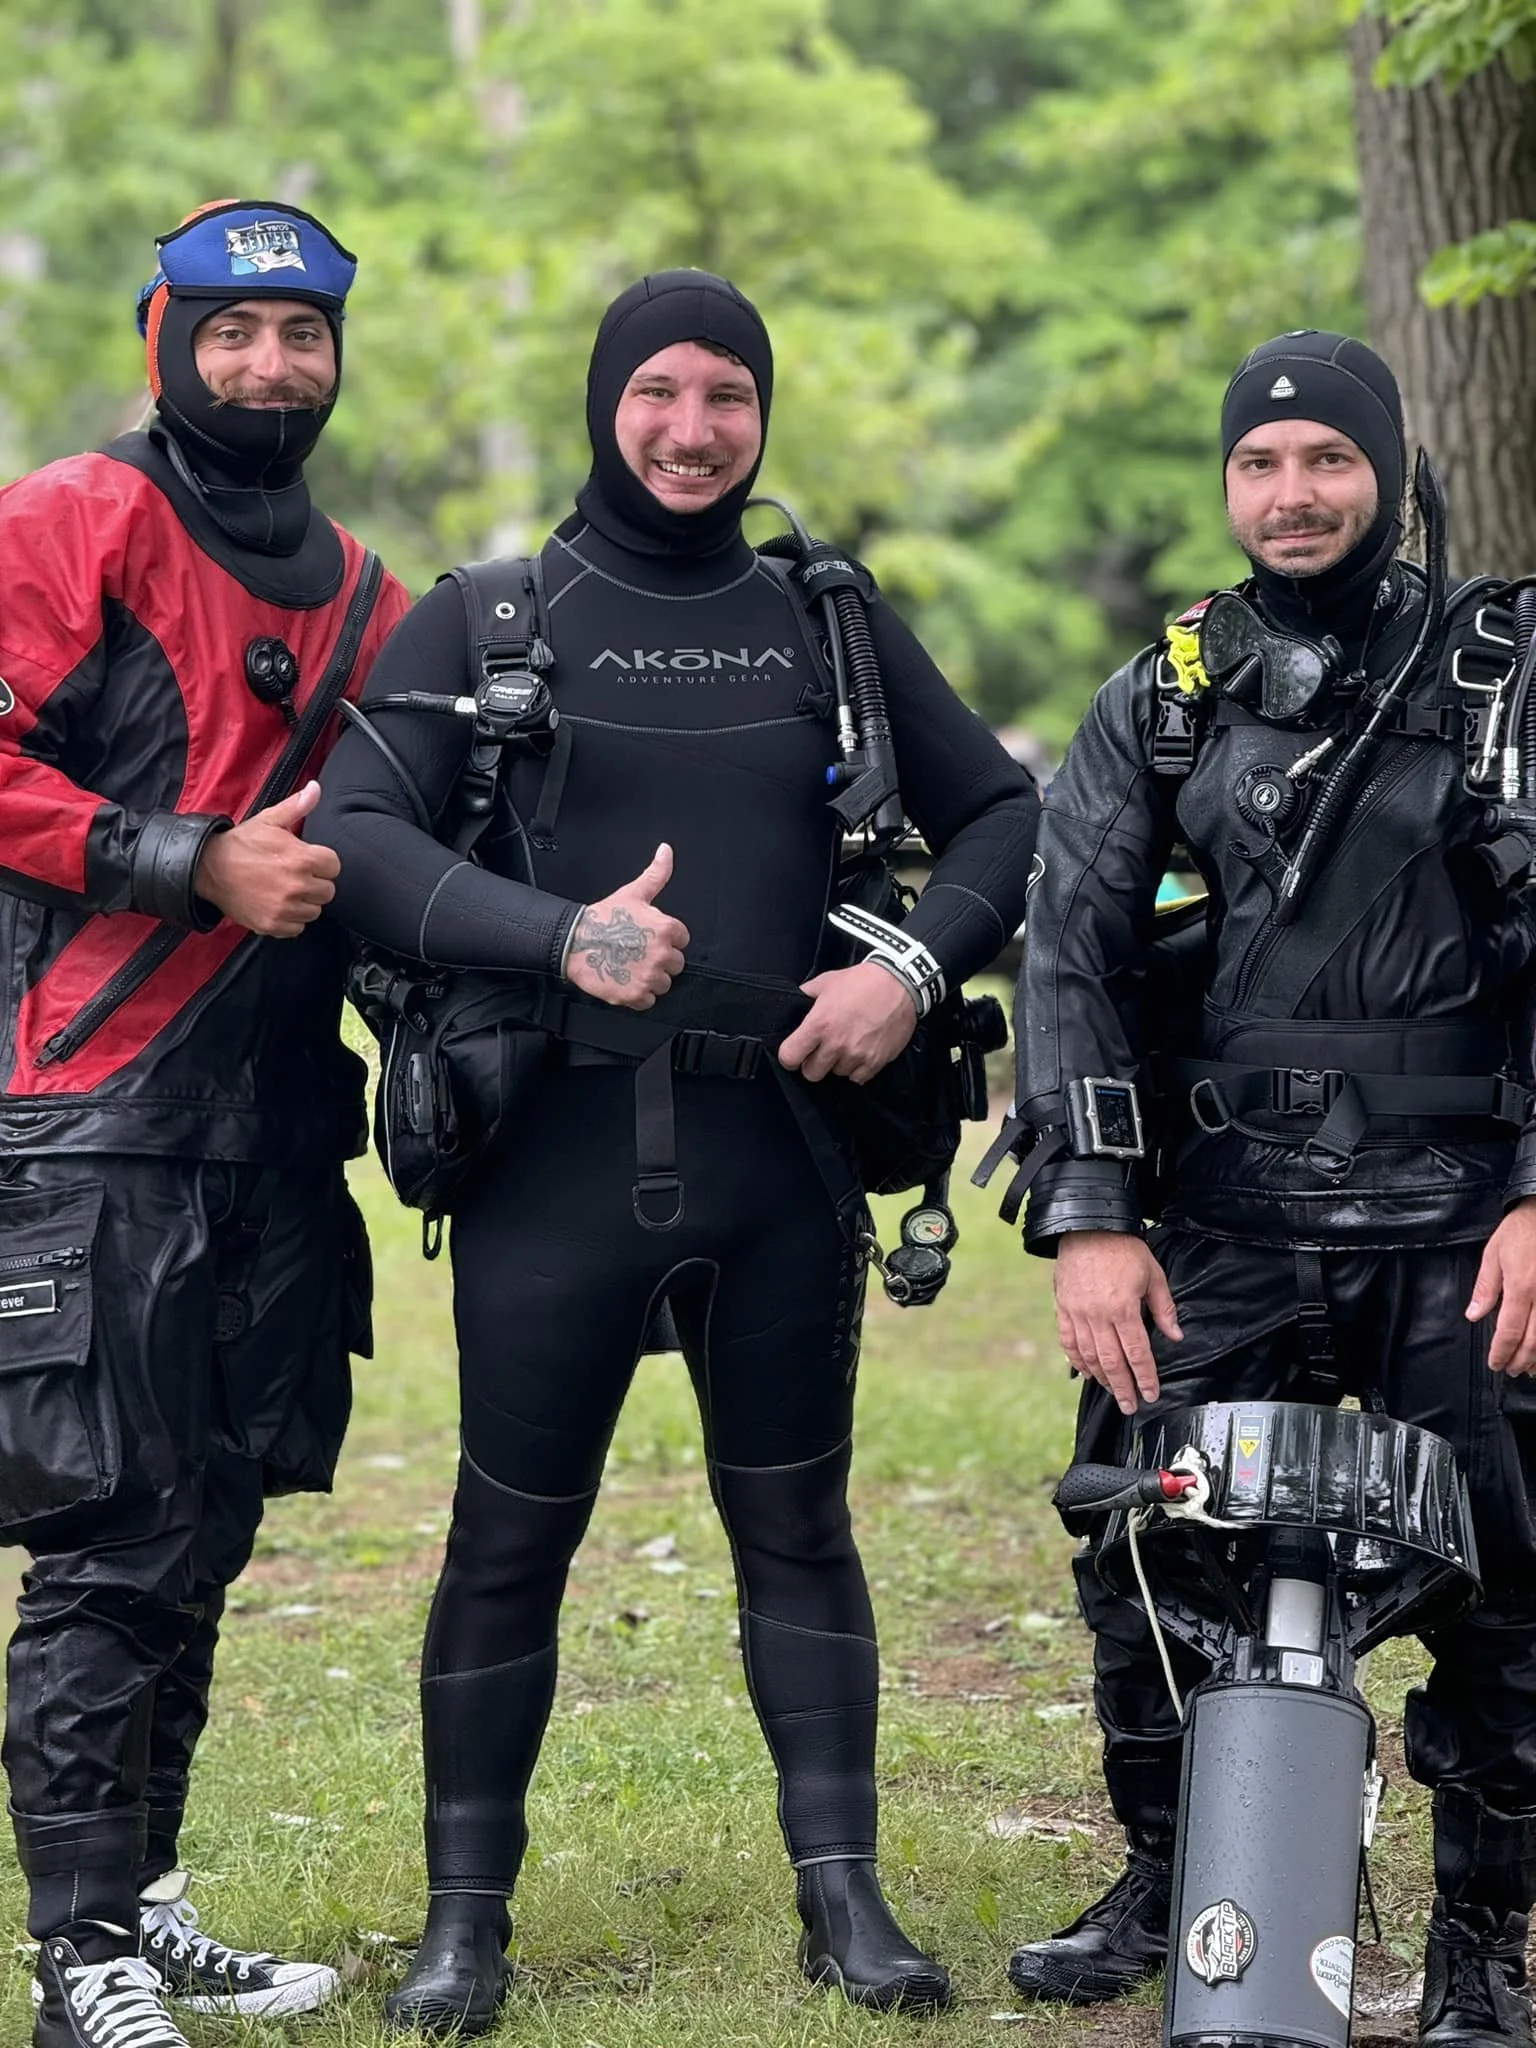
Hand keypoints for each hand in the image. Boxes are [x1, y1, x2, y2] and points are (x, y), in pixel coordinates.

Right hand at [194, 780, 339, 937]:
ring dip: (304, 902)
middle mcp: (296, 886)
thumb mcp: (269, 820)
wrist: (208, 868)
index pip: (334, 866)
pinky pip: (297, 927)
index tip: (308, 860)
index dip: (322, 862)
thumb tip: (316, 788)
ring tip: (285, 889)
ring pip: (314, 910)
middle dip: (315, 882)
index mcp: (301, 859)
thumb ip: (296, 807)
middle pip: (327, 890)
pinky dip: (290, 919)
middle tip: (295, 875)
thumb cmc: (241, 844)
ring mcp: (284, 908)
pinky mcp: (272, 925)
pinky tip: (278, 904)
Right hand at [564, 843, 690, 1009]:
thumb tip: (667, 850)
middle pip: (675, 964)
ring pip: (664, 983)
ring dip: (651, 978)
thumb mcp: (633, 893)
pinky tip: (626, 980)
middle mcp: (662, 954)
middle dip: (660, 959)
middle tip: (637, 952)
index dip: (665, 938)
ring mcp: (649, 977)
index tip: (648, 937)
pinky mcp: (636, 995)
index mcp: (666, 928)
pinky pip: (649, 1001)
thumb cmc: (603, 918)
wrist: (574, 942)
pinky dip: (639, 995)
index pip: (682, 939)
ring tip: (631, 966)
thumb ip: (656, 874)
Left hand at [776, 962, 918, 1083]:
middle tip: (821, 1050)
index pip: (789, 1057)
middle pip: (811, 1073)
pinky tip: (860, 1052)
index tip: (795, 1053)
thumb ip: (806, 995)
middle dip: (813, 1063)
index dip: (789, 1057)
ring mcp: (856, 1055)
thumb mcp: (826, 981)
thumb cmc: (861, 981)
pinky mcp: (875, 1062)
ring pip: (836, 1074)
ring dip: (837, 1064)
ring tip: (846, 1045)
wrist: (898, 983)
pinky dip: (857, 1069)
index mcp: (818, 1025)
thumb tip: (794, 1002)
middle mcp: (835, 1044)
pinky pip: (857, 1078)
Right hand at [1055, 1231, 1182, 1416]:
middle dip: (1123, 1388)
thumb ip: (1164, 1308)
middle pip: (1111, 1362)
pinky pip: (1068, 1341)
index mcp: (1123, 1309)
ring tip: (1112, 1392)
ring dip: (1101, 1378)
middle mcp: (1098, 1316)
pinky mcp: (1063, 1308)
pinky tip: (1085, 1372)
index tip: (1151, 1394)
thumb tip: (1175, 1335)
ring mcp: (1077, 1313)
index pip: (1137, 1353)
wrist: (1088, 1227)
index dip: (1145, 1377)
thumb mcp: (1153, 1275)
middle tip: (1130, 1406)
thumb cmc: (1123, 1248)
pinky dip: (1076, 1360)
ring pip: (1088, 1356)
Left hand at [1467, 1197, 1535, 1374]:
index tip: (1495, 1364)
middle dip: (1521, 1360)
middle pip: (1534, 1341)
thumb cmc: (1521, 1230)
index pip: (1509, 1331)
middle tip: (1512, 1371)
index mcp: (1521, 1287)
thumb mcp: (1494, 1254)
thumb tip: (1474, 1316)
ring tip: (1530, 1368)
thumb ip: (1486, 1287)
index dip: (1501, 1352)